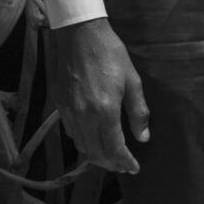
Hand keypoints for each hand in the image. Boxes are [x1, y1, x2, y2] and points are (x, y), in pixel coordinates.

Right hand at [51, 17, 149, 172]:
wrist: (81, 35)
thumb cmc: (111, 54)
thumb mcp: (132, 80)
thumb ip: (138, 111)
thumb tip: (143, 137)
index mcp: (105, 110)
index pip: (114, 148)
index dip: (124, 161)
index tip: (134, 168)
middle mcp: (84, 115)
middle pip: (96, 152)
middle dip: (111, 163)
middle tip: (123, 165)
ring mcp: (69, 111)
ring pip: (81, 145)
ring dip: (96, 155)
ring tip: (110, 156)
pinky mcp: (60, 105)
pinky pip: (72, 132)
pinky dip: (83, 141)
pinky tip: (93, 138)